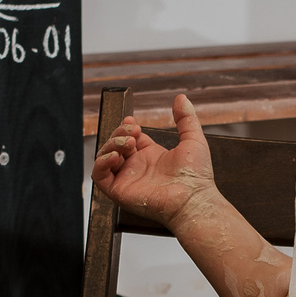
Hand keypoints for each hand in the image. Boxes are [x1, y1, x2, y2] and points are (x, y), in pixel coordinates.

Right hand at [92, 92, 218, 229]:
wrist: (193, 198)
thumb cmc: (196, 176)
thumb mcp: (193, 139)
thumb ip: (186, 118)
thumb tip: (181, 98)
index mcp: (151, 156)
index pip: (129, 137)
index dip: (126, 127)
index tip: (132, 120)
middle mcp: (137, 168)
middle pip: (115, 144)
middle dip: (119, 132)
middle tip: (133, 131)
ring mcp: (127, 179)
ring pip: (104, 157)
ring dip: (110, 144)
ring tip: (128, 142)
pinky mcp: (119, 191)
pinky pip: (98, 177)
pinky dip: (101, 163)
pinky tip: (115, 156)